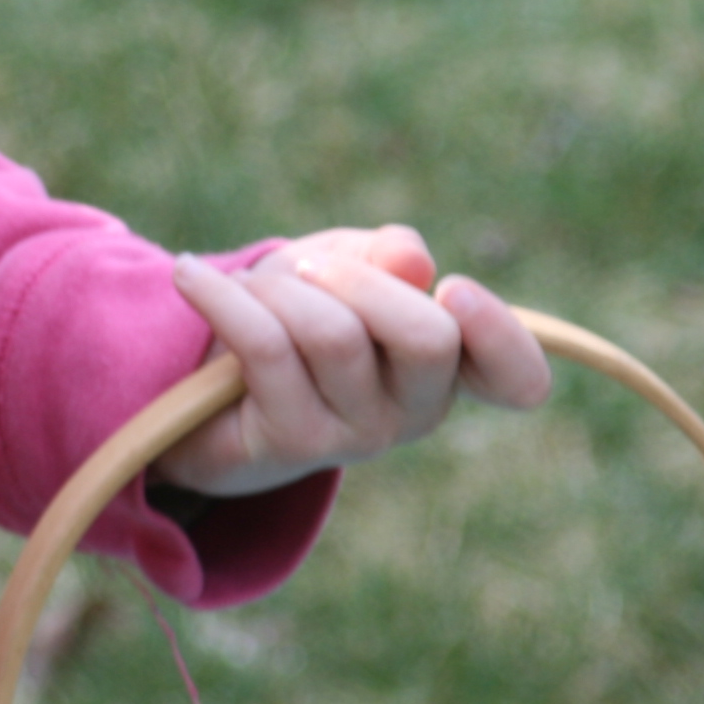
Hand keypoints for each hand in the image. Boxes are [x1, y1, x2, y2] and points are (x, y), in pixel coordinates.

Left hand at [153, 224, 549, 495]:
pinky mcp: (295, 444)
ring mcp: (359, 436)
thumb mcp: (339, 270)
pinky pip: (265, 347)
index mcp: (448, 365)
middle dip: (355, 278)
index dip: (501, 335)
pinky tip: (188, 275)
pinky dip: (222, 296)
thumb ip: (381, 259)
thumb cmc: (292, 315)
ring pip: (333, 334)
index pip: (515, 376)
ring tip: (244, 286)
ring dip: (276, 287)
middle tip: (303, 271)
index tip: (453, 292)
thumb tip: (411, 260)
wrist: (206, 395)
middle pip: (427, 337)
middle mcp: (417, 411)